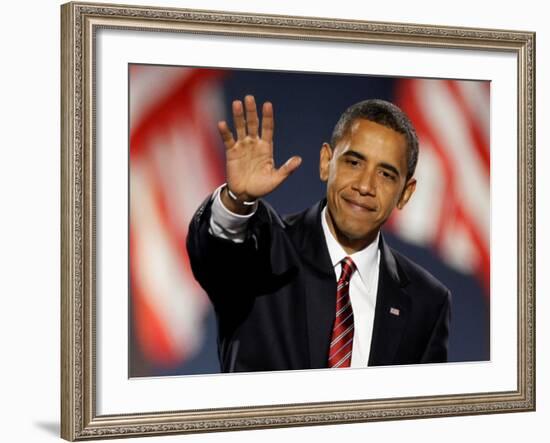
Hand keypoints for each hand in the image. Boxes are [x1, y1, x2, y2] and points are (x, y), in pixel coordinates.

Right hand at [217, 95, 301, 212]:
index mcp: (266, 147)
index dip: (267, 117)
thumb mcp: (276, 179)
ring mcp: (242, 146)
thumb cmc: (262, 186)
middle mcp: (254, 143)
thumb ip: (286, 169)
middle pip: (253, 124)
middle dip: (251, 111)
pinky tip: (222, 123)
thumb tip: (299, 160)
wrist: (245, 194)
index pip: (267, 128)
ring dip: (238, 116)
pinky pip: (228, 140)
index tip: (267, 104)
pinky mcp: (231, 152)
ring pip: (240, 128)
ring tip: (237, 103)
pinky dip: (225, 132)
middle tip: (249, 98)